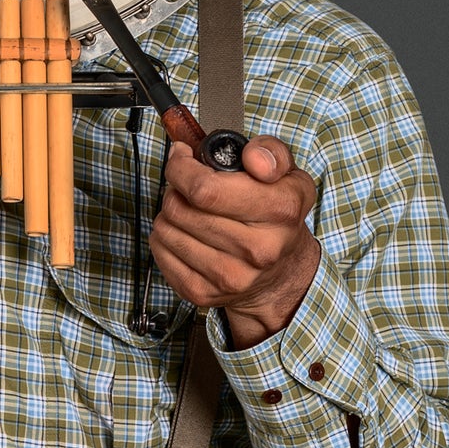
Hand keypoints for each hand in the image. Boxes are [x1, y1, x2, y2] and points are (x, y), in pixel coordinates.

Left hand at [150, 138, 319, 349]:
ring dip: (169, 212)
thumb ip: (271, 153)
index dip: (181, 168)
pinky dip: (164, 236)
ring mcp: (229, 276)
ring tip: (189, 210)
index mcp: (279, 212)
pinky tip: (185, 232)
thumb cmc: (278, 218)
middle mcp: (258, 249)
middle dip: (175, 188)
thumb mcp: (289, 176)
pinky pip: (159, 252)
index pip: (205, 189)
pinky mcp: (203, 294)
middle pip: (180, 208)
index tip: (182, 156)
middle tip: (187, 186)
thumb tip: (253, 157)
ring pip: (165, 229)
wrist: (282, 275)